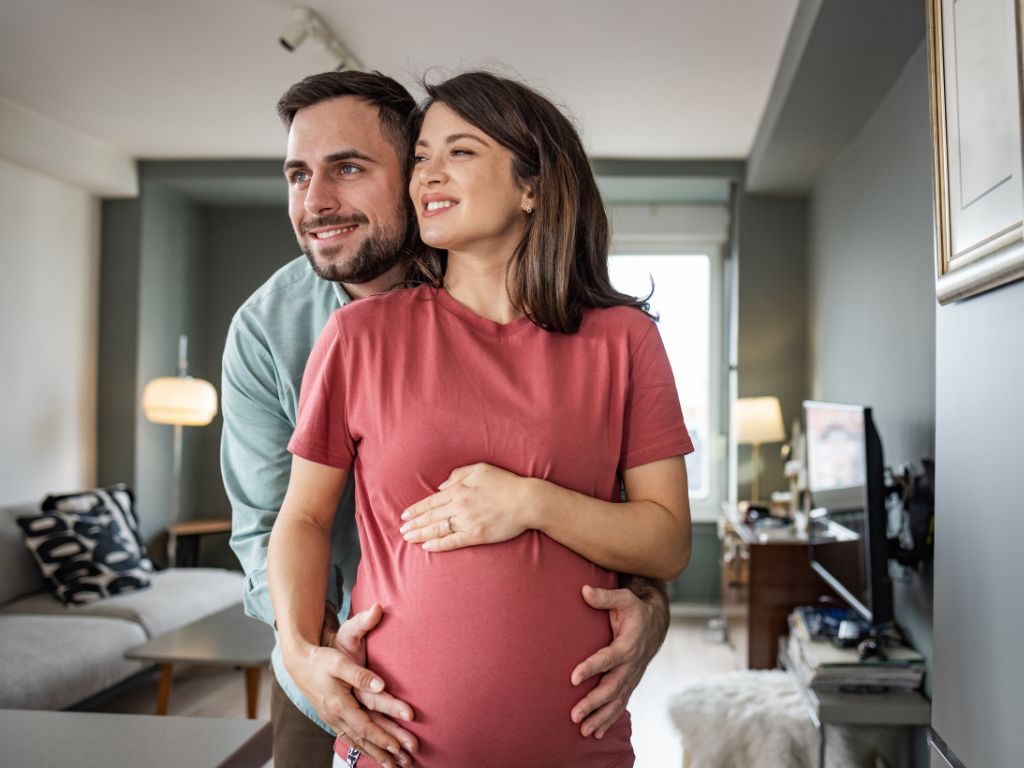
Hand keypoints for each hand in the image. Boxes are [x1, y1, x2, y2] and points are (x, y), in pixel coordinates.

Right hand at [284, 604, 417, 767]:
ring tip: (392, 765)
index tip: (398, 746)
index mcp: (338, 704)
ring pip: (356, 742)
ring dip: (375, 754)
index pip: (364, 726)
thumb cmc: (321, 660)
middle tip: (404, 763)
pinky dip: (363, 748)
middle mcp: (335, 716)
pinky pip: (349, 738)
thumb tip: (381, 685)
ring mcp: (333, 720)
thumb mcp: (339, 662)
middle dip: (383, 752)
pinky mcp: (332, 719)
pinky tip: (372, 754)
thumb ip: (360, 674)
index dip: (381, 737)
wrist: (299, 664)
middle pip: (363, 739)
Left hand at [399, 463, 533, 551]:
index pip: (431, 501)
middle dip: (413, 524)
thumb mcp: (481, 469)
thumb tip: (442, 485)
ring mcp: (467, 522)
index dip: (416, 509)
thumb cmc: (506, 483)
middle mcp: (459, 506)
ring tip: (409, 538)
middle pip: (430, 517)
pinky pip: (452, 542)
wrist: (527, 501)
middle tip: (401, 530)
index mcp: (459, 490)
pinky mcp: (476, 535)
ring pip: (437, 530)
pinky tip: (427, 547)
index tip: (404, 515)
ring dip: (421, 534)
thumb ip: (459, 474)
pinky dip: (438, 545)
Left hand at [569, 582, 668, 737]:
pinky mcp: (630, 683)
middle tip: (574, 715)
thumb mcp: (624, 598)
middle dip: (593, 703)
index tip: (573, 678)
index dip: (591, 668)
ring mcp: (631, 677)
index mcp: (628, 644)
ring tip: (582, 731)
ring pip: (616, 701)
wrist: (655, 623)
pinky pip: (620, 704)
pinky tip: (595, 733)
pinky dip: (609, 720)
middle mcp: (631, 665)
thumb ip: (605, 597)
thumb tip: (583, 590)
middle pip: (611, 688)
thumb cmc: (635, 609)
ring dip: (600, 717)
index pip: (608, 659)